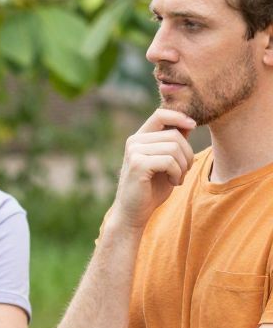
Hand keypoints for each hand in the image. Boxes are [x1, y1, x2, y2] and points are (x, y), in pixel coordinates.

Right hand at [111, 107, 195, 233]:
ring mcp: (134, 152)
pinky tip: (173, 182)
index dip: (179, 116)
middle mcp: (134, 141)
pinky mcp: (138, 164)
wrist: (133, 214)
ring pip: (174, 147)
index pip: (161, 114)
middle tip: (185, 170)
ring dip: (184, 165)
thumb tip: (189, 122)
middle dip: (187, 153)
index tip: (193, 125)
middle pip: (174, 134)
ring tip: (178, 178)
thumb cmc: (151, 189)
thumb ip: (173, 143)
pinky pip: (170, 161)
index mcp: (139, 138)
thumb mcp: (167, 162)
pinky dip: (177, 173)